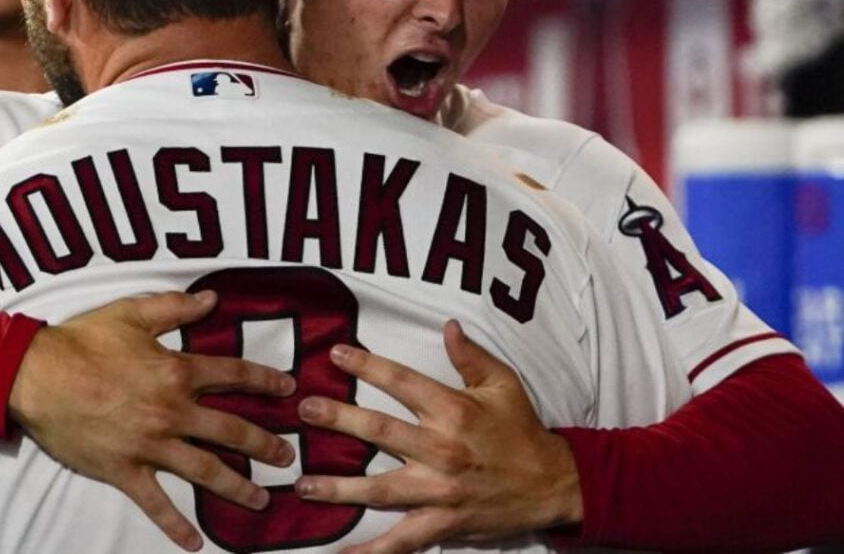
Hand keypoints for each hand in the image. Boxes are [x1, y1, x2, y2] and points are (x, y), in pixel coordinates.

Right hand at [8, 289, 296, 550]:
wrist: (37, 376)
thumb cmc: (84, 341)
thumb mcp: (132, 313)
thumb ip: (176, 308)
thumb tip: (214, 299)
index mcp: (177, 371)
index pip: (233, 375)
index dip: (265, 381)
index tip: (288, 389)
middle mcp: (172, 411)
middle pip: (231, 430)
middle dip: (264, 444)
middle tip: (287, 456)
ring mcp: (150, 445)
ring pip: (206, 471)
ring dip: (238, 488)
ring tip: (263, 499)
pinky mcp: (125, 471)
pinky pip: (156, 504)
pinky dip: (177, 527)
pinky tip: (196, 544)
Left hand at [294, 320, 581, 553]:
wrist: (554, 485)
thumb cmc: (523, 431)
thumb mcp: (503, 385)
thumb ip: (470, 356)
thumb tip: (447, 325)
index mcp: (454, 411)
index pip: (401, 382)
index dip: (366, 366)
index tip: (336, 355)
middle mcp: (442, 450)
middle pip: (380, 433)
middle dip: (338, 420)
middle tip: (304, 410)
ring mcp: (440, 491)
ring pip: (380, 490)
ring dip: (338, 487)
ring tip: (303, 483)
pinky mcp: (443, 524)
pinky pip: (401, 541)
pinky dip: (371, 551)